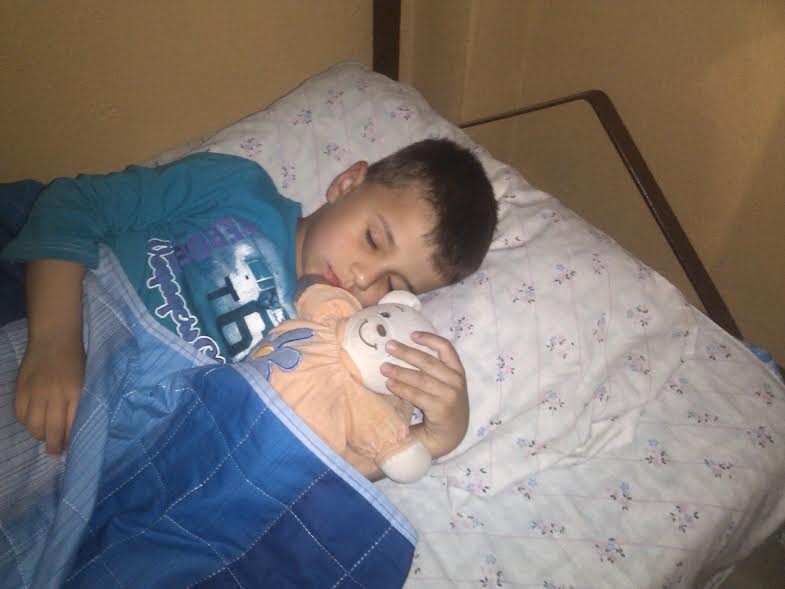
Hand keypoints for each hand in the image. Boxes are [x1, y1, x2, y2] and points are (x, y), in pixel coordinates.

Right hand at [15, 336, 84, 455]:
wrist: (54, 338)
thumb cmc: (76, 359)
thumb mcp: (85, 380)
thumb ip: (79, 401)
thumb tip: (74, 425)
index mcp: (75, 392)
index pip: (71, 424)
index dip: (70, 440)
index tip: (69, 448)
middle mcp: (54, 395)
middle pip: (51, 429)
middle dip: (54, 445)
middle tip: (55, 452)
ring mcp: (35, 392)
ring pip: (33, 425)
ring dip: (39, 434)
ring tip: (45, 435)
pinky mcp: (21, 389)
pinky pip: (20, 414)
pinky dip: (26, 421)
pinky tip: (33, 420)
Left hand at [381, 332, 468, 459]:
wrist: (450, 436)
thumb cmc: (442, 405)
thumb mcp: (444, 385)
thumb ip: (432, 370)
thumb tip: (403, 350)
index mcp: (457, 371)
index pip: (446, 348)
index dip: (429, 339)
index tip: (411, 334)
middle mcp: (456, 382)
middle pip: (428, 362)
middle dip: (406, 352)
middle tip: (388, 346)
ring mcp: (450, 396)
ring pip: (420, 378)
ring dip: (399, 371)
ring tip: (383, 367)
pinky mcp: (441, 410)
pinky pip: (417, 395)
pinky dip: (401, 388)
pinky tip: (389, 384)